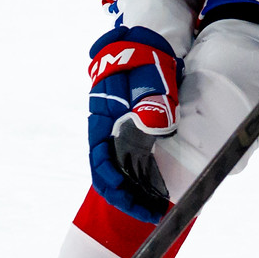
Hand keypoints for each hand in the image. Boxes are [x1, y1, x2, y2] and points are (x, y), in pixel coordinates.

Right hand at [85, 27, 180, 220]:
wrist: (142, 42)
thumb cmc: (147, 63)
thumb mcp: (150, 84)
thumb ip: (150, 107)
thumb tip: (152, 130)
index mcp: (103, 122)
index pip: (104, 168)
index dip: (120, 191)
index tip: (140, 206)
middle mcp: (103, 130)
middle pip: (109, 174)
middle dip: (129, 198)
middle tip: (153, 214)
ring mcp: (113, 131)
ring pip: (118, 169)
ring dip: (134, 190)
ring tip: (155, 207)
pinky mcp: (125, 130)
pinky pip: (127, 160)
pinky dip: (138, 177)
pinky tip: (153, 186)